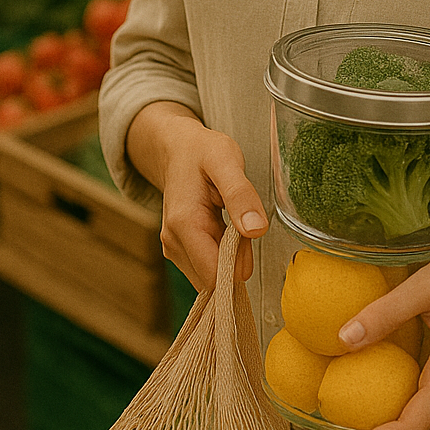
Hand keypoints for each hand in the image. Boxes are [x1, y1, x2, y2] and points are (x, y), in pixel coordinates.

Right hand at [126, 102, 267, 291]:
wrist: (178, 149)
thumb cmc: (202, 151)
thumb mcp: (226, 160)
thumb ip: (241, 195)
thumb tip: (256, 230)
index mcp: (183, 224)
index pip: (214, 276)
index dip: (238, 265)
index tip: (249, 237)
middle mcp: (172, 242)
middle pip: (214, 279)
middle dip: (236, 260)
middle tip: (242, 222)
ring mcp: (173, 248)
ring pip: (211, 276)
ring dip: (230, 257)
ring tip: (231, 220)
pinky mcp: (179, 250)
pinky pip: (207, 267)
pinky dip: (223, 254)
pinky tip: (224, 228)